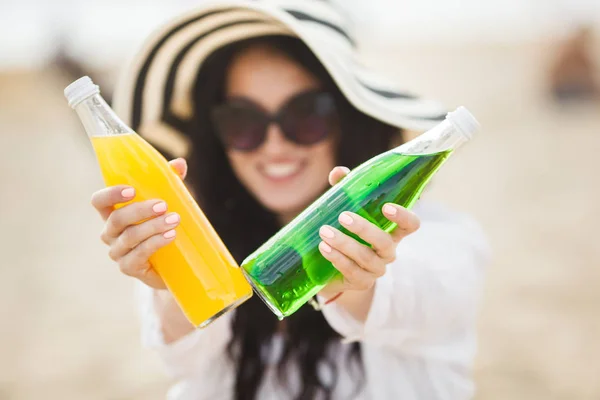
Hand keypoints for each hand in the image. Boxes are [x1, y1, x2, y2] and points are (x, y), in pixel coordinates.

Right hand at [90, 158, 187, 288]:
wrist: (173, 265)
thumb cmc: (163, 228)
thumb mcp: (167, 204)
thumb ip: (170, 183)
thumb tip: (179, 163)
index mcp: (113, 214)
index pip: (99, 202)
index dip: (110, 194)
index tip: (132, 190)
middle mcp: (110, 234)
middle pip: (117, 219)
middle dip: (140, 210)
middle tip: (163, 205)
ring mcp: (118, 252)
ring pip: (130, 237)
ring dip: (153, 227)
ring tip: (174, 220)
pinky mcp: (129, 268)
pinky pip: (138, 255)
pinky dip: (155, 243)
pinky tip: (170, 236)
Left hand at [318, 166, 420, 299]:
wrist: (334, 271)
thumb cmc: (346, 233)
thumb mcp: (346, 209)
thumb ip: (346, 189)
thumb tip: (338, 172)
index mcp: (391, 232)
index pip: (410, 225)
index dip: (403, 217)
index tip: (387, 207)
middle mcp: (388, 251)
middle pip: (384, 241)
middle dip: (364, 228)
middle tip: (343, 216)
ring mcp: (376, 269)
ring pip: (365, 257)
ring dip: (344, 244)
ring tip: (324, 232)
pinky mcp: (361, 282)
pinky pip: (352, 271)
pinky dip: (337, 258)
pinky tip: (324, 248)